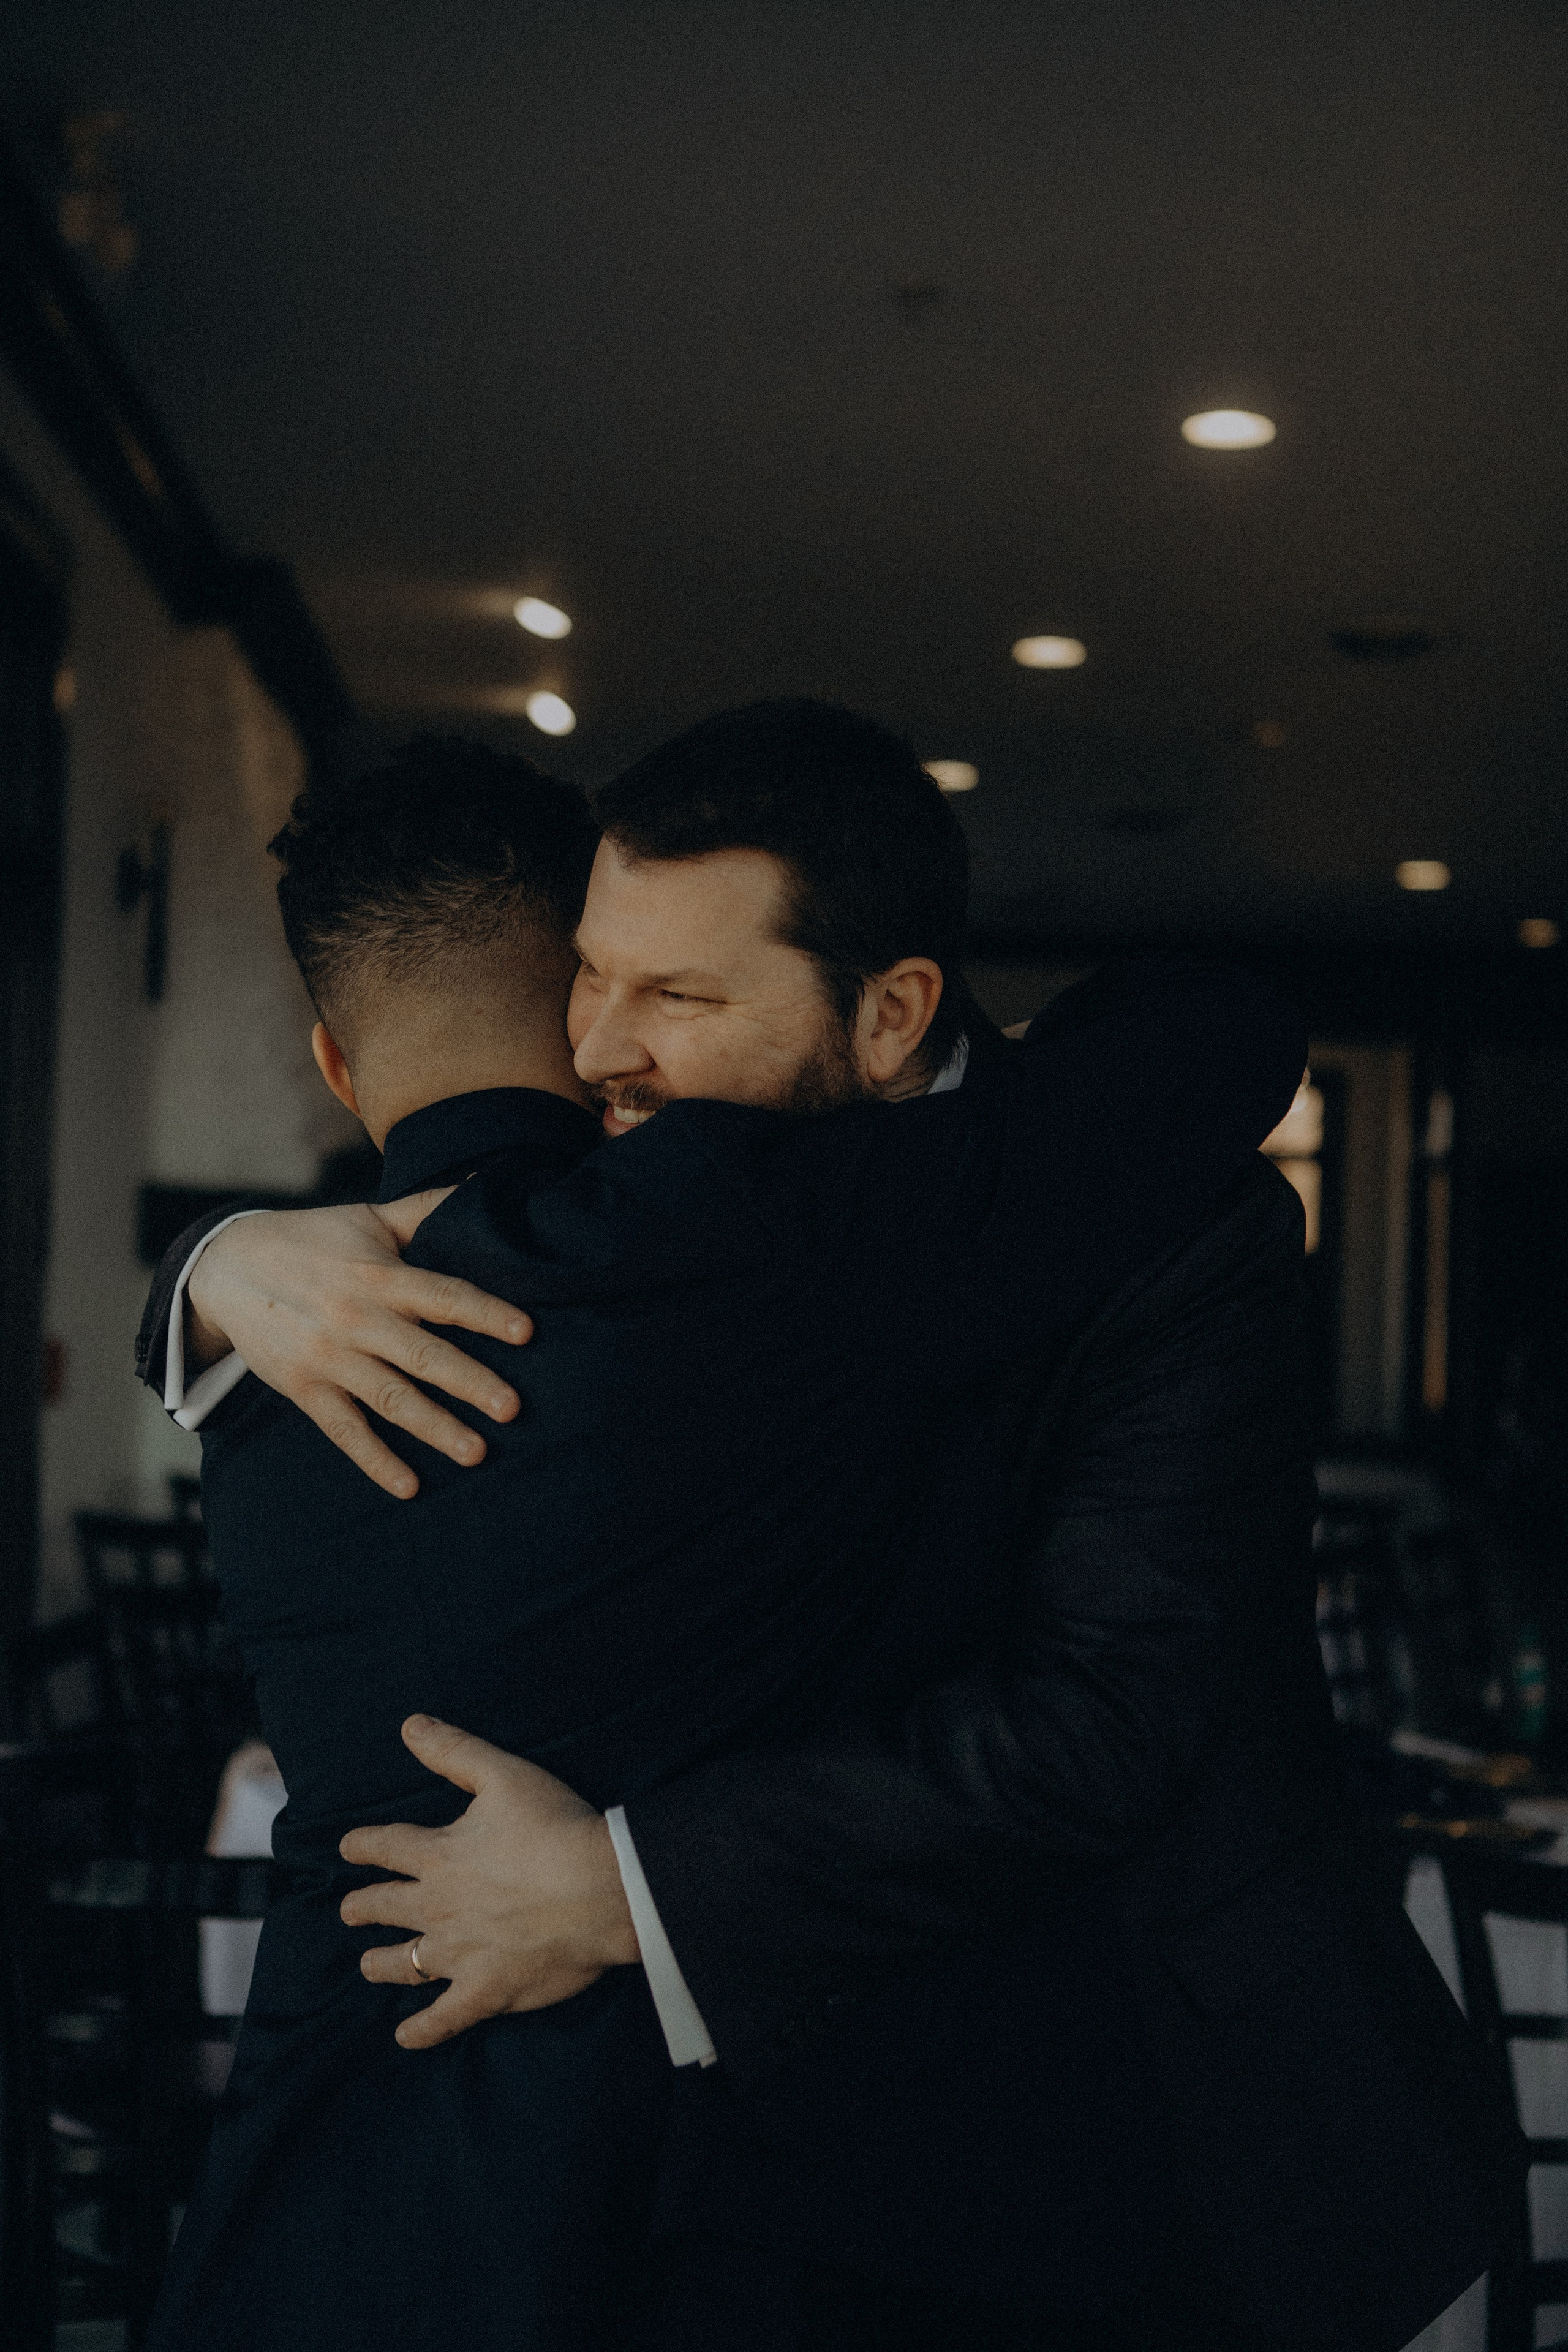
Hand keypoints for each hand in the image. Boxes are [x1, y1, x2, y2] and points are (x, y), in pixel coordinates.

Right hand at [186, 1198, 530, 1497]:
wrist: (225, 1267)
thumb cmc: (312, 1240)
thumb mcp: (368, 1218)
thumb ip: (427, 1208)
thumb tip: (488, 1183)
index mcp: (381, 1275)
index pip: (443, 1294)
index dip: (486, 1312)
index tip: (526, 1331)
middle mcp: (358, 1317)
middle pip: (423, 1354)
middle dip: (470, 1383)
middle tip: (512, 1408)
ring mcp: (329, 1357)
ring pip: (390, 1398)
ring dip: (435, 1428)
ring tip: (477, 1452)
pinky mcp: (304, 1388)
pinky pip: (344, 1431)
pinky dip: (375, 1460)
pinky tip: (409, 1487)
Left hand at [339, 1715, 639, 2049]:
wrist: (604, 1890)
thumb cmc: (557, 1828)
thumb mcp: (504, 1774)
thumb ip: (454, 1751)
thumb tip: (409, 1726)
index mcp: (439, 1856)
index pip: (385, 1847)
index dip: (363, 1846)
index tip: (348, 1847)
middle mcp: (437, 1908)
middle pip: (384, 1908)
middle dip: (361, 1907)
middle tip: (350, 1909)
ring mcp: (459, 1954)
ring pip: (402, 1964)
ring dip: (380, 1963)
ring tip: (367, 1965)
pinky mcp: (486, 1991)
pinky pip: (442, 2019)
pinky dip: (421, 2030)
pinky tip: (406, 2036)